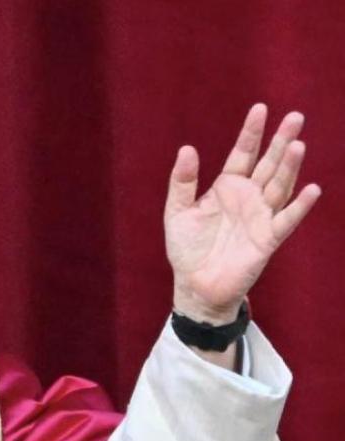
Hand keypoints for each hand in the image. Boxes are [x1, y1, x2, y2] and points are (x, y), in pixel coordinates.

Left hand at [165, 104, 320, 323]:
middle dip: (280, 141)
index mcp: (226, 186)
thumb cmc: (187, 248)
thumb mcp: (178, 211)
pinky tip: (311, 189)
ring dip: (290, 167)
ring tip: (298, 145)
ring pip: (279, 186)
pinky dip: (299, 206)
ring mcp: (260, 216)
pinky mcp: (268, 238)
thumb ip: (183, 182)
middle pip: (268, 164)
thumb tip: (187, 148)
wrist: (195, 284)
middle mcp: (248, 197)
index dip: (251, 133)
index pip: (243, 154)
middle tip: (295, 116)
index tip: (260, 109)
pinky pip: (286, 219)